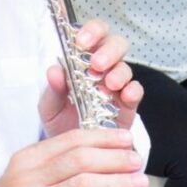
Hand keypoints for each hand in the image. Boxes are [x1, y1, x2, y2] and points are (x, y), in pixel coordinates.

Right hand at [0, 128, 147, 186]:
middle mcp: (29, 178)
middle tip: (136, 162)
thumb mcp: (26, 180)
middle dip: (115, 158)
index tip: (125, 140)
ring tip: (137, 184)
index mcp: (27, 160)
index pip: (71, 140)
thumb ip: (58, 169)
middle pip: (81, 159)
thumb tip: (103, 161)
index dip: (104, 138)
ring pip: (83, 184)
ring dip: (117, 183)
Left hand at [38, 18, 142, 136]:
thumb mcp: (50, 108)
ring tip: (108, 84)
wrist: (74, 155)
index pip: (92, 34)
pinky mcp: (128, 104)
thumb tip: (54, 70)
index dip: (91, 31)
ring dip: (118, 72)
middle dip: (108, 50)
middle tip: (97, 64)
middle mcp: (104, 68)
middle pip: (115, 44)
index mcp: (83, 60)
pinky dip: (132, 90)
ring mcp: (118, 85)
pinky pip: (137, 90)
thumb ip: (53, 90)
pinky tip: (124, 95)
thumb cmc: (61, 123)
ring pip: (126, 66)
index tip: (81, 41)